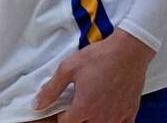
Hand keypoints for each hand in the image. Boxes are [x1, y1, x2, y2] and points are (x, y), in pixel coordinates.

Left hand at [34, 29, 155, 122]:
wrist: (129, 50)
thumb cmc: (99, 56)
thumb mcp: (69, 67)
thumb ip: (51, 89)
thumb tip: (36, 105)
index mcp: (83, 108)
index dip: (62, 115)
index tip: (64, 106)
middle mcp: (100, 117)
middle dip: (78, 118)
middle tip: (80, 103)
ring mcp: (116, 117)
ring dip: (93, 120)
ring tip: (93, 106)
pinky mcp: (129, 113)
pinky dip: (113, 121)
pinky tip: (110, 112)